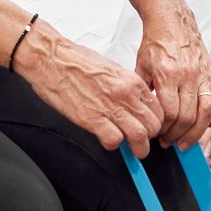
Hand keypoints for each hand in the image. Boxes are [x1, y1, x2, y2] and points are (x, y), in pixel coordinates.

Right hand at [18, 26, 164, 156]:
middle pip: (153, 125)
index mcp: (131, 81)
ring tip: (135, 151)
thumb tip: (133, 104)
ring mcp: (109, 107)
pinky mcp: (92, 118)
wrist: (51, 58)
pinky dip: (114, 145)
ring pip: (139, 136)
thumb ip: (126, 87)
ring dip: (139, 148)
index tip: (151, 128)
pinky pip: (114, 141)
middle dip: (150, 137)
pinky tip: (108, 140)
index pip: (158, 109)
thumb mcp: (111, 69)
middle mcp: (125, 94)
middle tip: (143, 141)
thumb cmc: (76, 61)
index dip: (156, 122)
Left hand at [135, 2, 210, 148]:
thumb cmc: (156, 41)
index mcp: (167, 74)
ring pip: (206, 112)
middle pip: (187, 117)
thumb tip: (141, 115)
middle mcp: (188, 76)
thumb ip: (142, 91)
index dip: (162, 129)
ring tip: (186, 141)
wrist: (172, 20)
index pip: (169, 113)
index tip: (157, 134)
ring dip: (197, 132)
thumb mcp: (140, 66)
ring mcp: (203, 76)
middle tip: (168, 141)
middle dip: (176, 135)